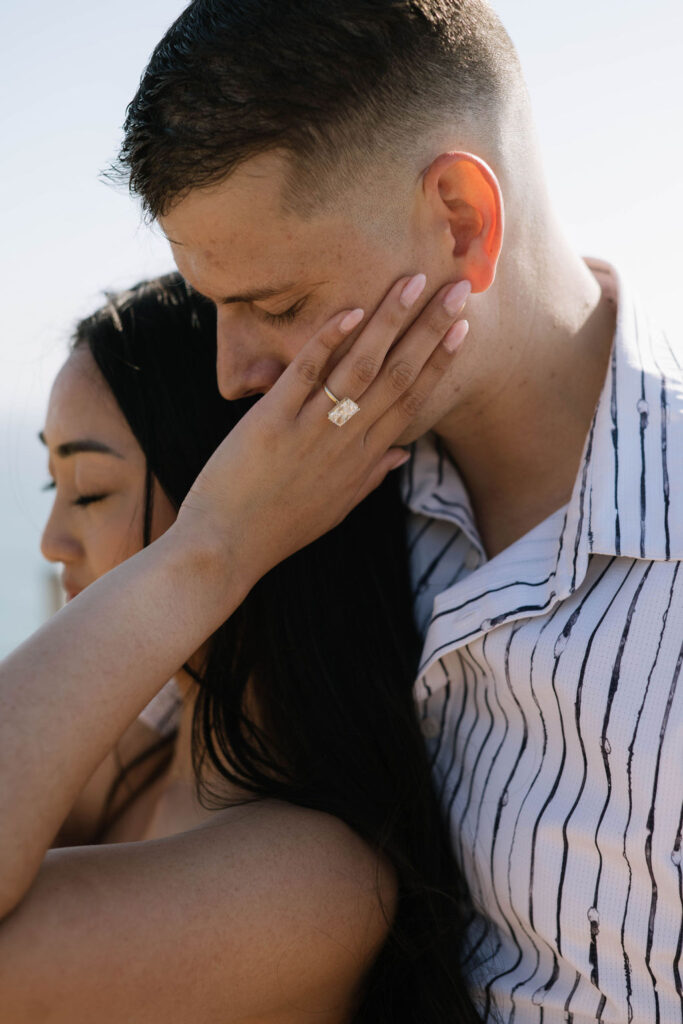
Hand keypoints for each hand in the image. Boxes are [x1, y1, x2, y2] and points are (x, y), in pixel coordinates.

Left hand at [174, 273, 470, 591]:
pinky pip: (305, 374)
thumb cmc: (279, 529)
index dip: (440, 361)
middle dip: (431, 328)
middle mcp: (347, 442)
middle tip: (458, 288)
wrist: (225, 550)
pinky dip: (327, 340)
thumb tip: (401, 453)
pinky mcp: (272, 423)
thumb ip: (371, 476)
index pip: (413, 400)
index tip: (462, 328)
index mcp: (364, 460)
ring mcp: (311, 431)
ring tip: (412, 280)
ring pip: (361, 367)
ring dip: (390, 321)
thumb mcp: (335, 508)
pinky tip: (350, 308)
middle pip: (399, 375)